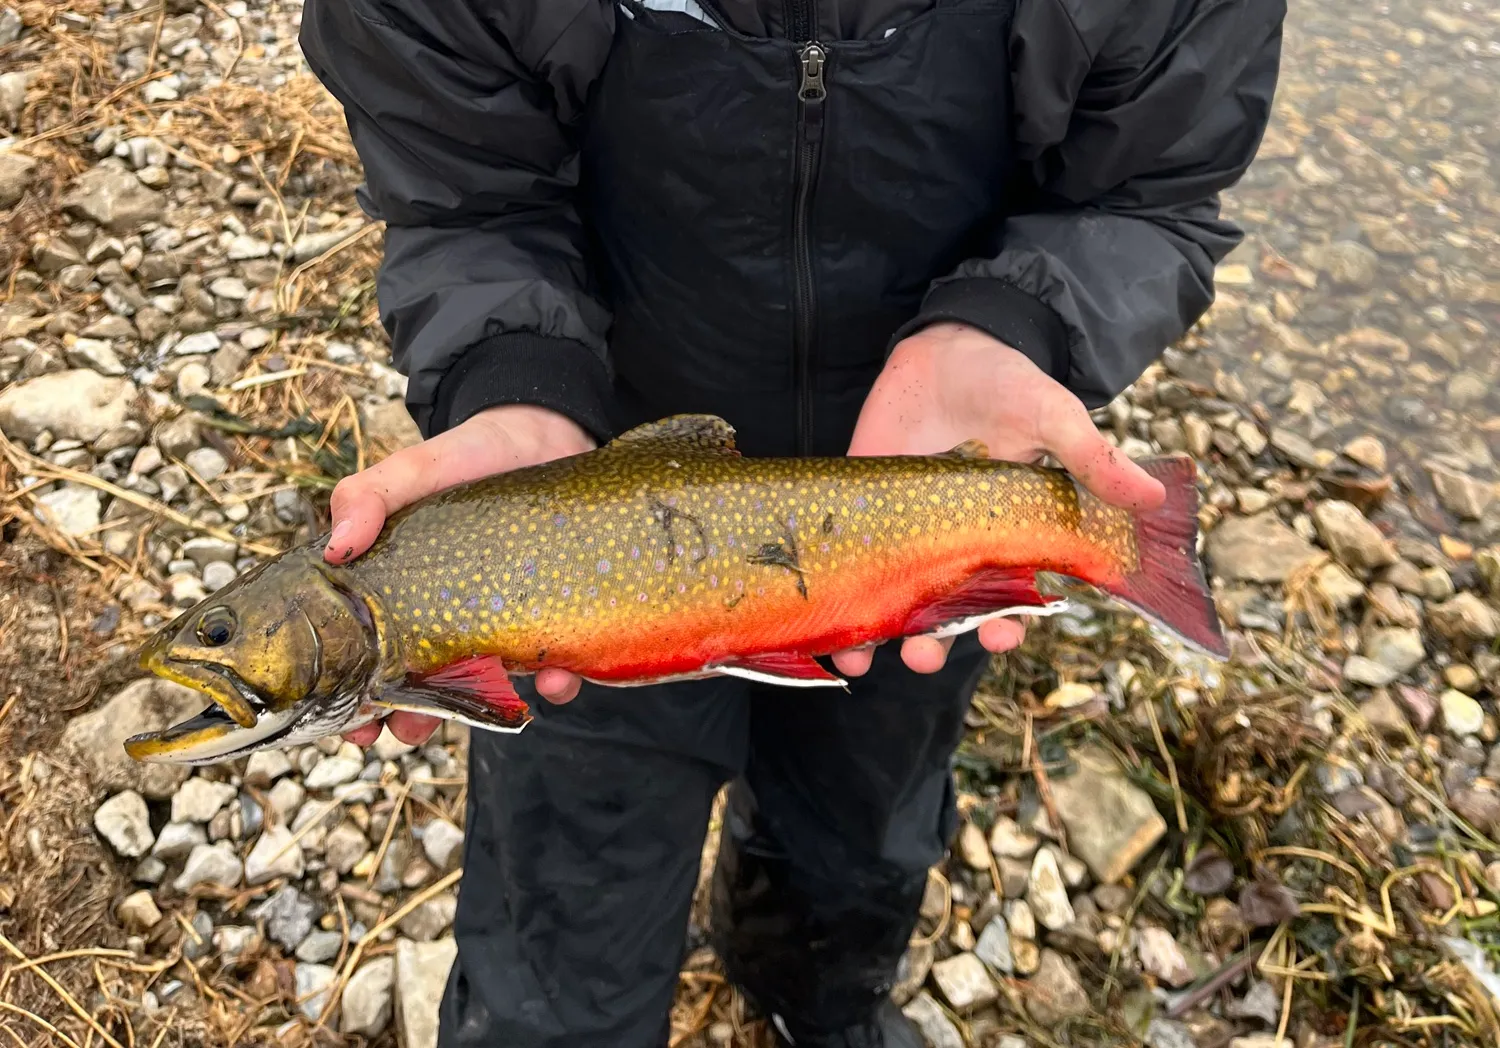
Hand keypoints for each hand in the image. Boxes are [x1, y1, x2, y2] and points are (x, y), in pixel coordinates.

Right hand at [329, 404, 596, 747]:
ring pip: (487, 690)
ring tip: (487, 708)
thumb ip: (368, 497)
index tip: (348, 723)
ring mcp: (501, 625)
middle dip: (410, 721)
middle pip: (419, 691)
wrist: (549, 435)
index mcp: (400, 595)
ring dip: (484, 710)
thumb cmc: (470, 455)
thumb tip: (335, 547)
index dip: (353, 700)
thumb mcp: (412, 470)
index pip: (365, 660)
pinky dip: (556, 682)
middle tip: (406, 731)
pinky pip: (555, 668)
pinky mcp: (555, 620)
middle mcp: (447, 620)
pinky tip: (556, 676)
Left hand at [829, 322, 1165, 678]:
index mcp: (1006, 535)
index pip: (1009, 599)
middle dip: (934, 645)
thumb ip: (1091, 459)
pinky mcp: (862, 509)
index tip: (1002, 636)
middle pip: (945, 615)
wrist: (950, 343)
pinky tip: (820, 626)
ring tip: (858, 658)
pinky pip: (847, 560)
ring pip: (891, 600)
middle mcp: (955, 544)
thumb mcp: (1052, 417)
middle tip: (925, 656)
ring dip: (874, 637)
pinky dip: (833, 594)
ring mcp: (905, 530)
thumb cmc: (1009, 383)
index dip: (1006, 626)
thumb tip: (1151, 498)